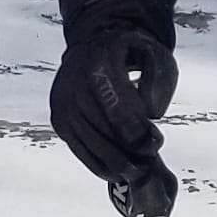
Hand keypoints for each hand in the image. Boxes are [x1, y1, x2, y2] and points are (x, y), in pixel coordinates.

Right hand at [50, 32, 178, 193]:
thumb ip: (158, 81)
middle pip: (104, 132)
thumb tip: (151, 114)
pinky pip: (78, 148)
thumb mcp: (154, 54)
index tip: (155, 144)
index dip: (138, 134)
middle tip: (148, 165)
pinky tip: (115, 173)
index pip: (119, 111)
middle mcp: (74, 85)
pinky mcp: (58, 118)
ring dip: (114, 164)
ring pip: (90, 145)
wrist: (94, 43)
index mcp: (99, 66)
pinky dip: (97, 164)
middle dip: (128, 153)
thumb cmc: (129, 54)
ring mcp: (63, 103)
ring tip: (136, 172)